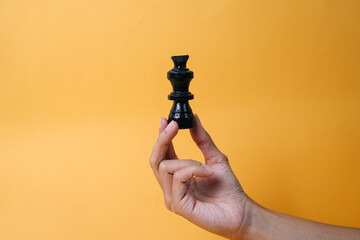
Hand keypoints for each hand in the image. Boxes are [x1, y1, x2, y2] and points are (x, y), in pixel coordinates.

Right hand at [149, 115, 249, 238]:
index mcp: (178, 176)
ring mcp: (172, 197)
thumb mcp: (214, 158)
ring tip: (207, 168)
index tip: (165, 119)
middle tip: (174, 124)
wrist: (240, 211)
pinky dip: (193, 170)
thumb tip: (194, 119)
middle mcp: (171, 186)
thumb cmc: (228, 189)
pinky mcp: (177, 205)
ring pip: (166, 167)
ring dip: (188, 161)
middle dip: (163, 140)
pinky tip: (208, 173)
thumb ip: (202, 140)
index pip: (163, 154)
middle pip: (155, 160)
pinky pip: (178, 178)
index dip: (162, 136)